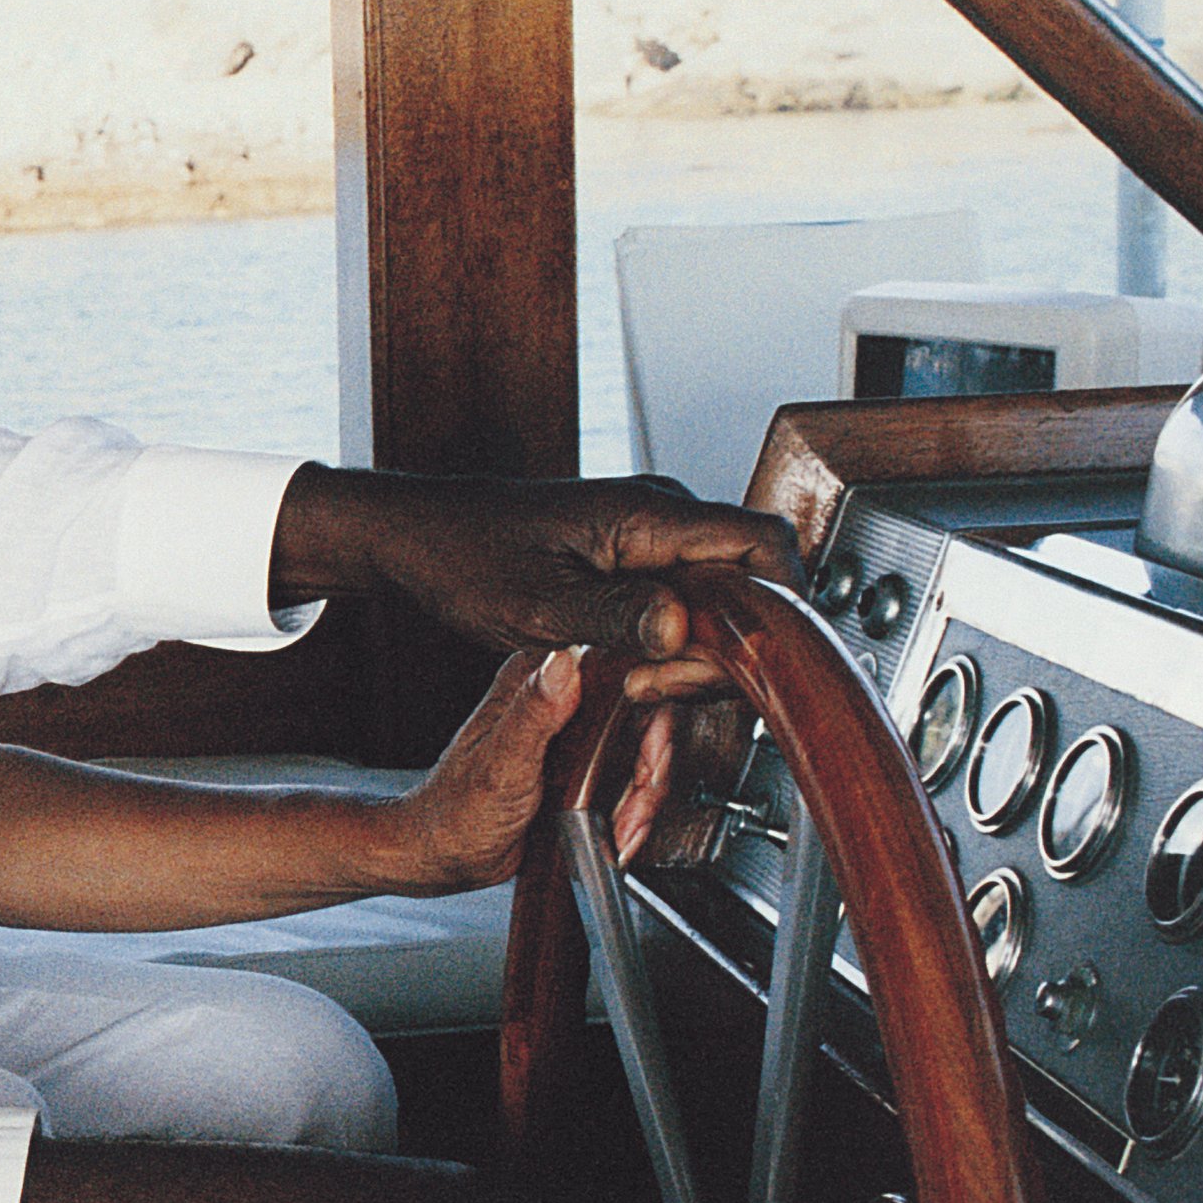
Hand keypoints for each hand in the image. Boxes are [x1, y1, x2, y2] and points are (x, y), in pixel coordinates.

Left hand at [270, 467, 796, 700]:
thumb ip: (613, 616)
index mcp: (649, 515)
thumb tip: (681, 629)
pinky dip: (673, 643)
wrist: (419, 536)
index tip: (763, 659)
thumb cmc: (463, 556)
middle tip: (668, 687)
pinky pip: (684, 601)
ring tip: (641, 685)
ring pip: (719, 597)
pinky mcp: (634, 561)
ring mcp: (650, 538)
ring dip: (698, 650)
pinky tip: (634, 672)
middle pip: (750, 579)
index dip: (783, 601)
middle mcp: (662, 518)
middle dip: (731, 644)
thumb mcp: (535, 603)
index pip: (763, 543)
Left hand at [372, 648, 677, 892]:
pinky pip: (624, 782)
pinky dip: (630, 812)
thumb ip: (533, 713)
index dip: (648, 709)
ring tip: (619, 828)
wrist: (446, 856)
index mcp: (534, 682)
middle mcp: (555, 701)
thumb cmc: (457, 811)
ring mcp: (570, 737)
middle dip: (646, 769)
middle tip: (633, 803)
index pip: (618, 672)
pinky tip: (615, 833)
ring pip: (638, 754)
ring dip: (640, 799)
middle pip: (639, 718)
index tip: (649, 752)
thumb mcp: (501, 762)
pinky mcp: (579, 769)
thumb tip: (562, 662)